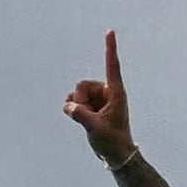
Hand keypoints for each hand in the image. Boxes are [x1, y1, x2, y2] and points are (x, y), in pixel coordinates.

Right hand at [64, 29, 133, 160]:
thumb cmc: (113, 142)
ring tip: (90, 121)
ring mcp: (98, 98)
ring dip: (77, 106)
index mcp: (116, 93)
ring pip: (76, 92)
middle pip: (82, 85)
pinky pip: (73, 99)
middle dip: (80, 100)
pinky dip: (73, 108)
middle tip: (90, 116)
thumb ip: (81, 115)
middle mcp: (107, 92)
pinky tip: (80, 118)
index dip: (110, 48)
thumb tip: (69, 106)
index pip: (112, 66)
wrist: (116, 155)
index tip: (110, 31)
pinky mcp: (90, 105)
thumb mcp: (96, 129)